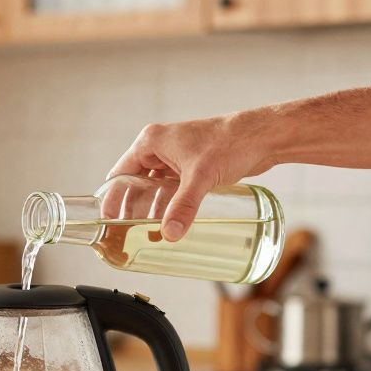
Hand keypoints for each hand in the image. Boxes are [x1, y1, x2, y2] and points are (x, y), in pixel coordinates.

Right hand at [109, 113, 277, 240]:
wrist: (262, 136)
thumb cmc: (230, 142)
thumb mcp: (201, 177)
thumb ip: (183, 206)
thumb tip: (170, 234)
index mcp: (151, 142)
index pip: (120, 174)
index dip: (112, 198)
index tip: (108, 221)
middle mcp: (160, 148)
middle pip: (135, 183)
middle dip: (131, 208)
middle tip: (126, 233)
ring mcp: (176, 157)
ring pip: (154, 188)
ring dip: (151, 209)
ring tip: (147, 233)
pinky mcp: (192, 166)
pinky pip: (172, 189)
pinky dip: (168, 204)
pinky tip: (171, 222)